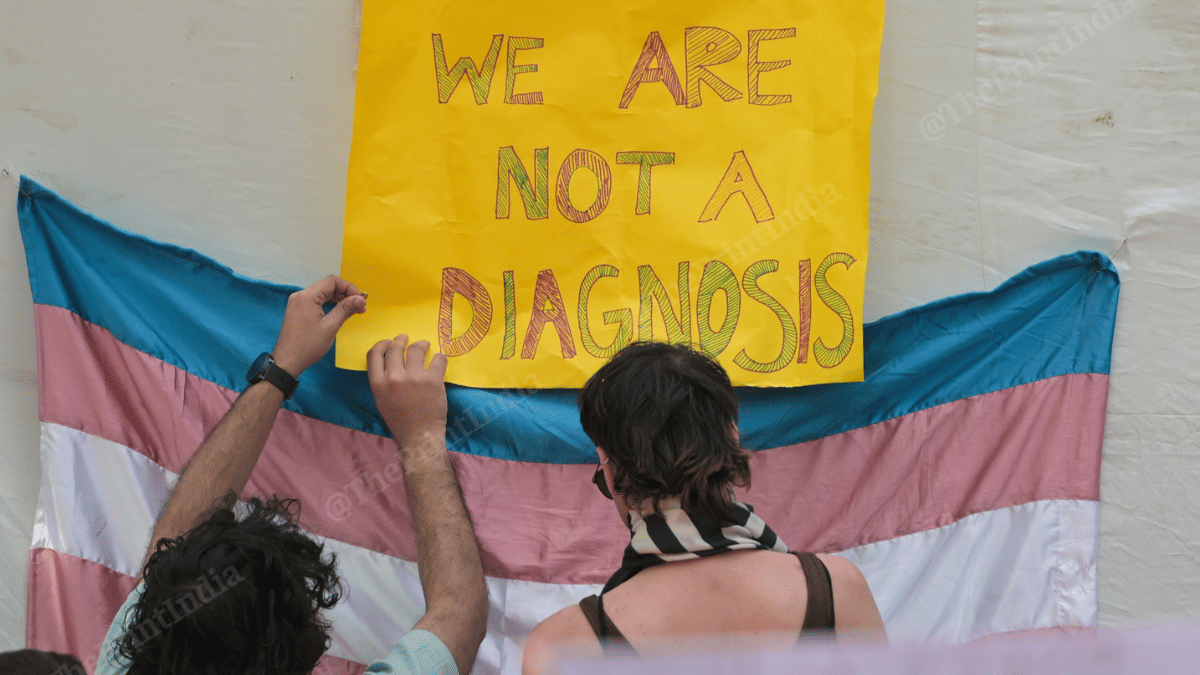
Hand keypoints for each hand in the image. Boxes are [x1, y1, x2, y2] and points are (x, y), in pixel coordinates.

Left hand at [272, 275, 366, 375]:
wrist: (287, 361)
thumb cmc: (307, 346)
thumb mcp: (330, 326)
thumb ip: (346, 309)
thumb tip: (360, 299)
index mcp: (307, 296)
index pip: (332, 281)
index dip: (349, 287)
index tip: (360, 299)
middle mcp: (300, 296)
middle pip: (327, 286)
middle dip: (346, 294)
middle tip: (360, 306)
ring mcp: (298, 303)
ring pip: (323, 294)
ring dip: (338, 300)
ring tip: (353, 310)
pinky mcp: (298, 311)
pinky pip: (316, 302)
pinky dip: (329, 305)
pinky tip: (339, 313)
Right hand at [367, 335, 448, 451]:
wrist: (419, 436)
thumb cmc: (399, 421)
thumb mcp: (381, 400)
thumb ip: (382, 381)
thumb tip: (389, 362)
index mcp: (378, 383)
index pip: (374, 354)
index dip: (381, 344)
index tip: (388, 342)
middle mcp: (394, 377)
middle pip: (395, 347)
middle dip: (400, 339)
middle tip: (405, 338)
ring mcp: (414, 377)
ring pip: (416, 348)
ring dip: (420, 344)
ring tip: (424, 344)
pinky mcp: (433, 380)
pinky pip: (438, 359)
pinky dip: (439, 357)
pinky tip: (438, 359)